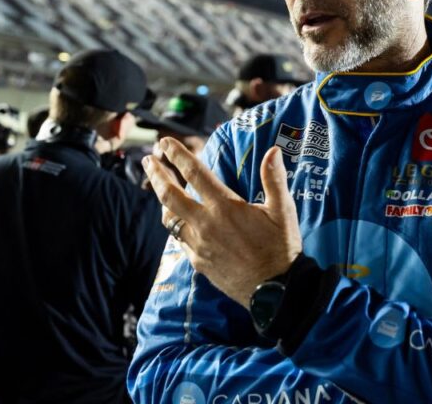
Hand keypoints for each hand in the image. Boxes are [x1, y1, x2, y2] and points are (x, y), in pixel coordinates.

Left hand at [143, 139, 301, 306]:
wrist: (274, 290)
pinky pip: (180, 239)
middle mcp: (206, 224)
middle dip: (156, 174)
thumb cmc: (281, 248)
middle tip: (149, 160)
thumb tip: (273, 151)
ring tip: (159, 188)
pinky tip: (179, 221)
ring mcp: (198, 245)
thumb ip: (274, 179)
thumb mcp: (283, 211)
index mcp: (225, 207)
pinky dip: (176, 224)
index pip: (194, 173)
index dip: (177, 154)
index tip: (164, 142)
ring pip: (170, 218)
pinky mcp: (198, 262)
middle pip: (170, 194)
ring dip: (162, 199)